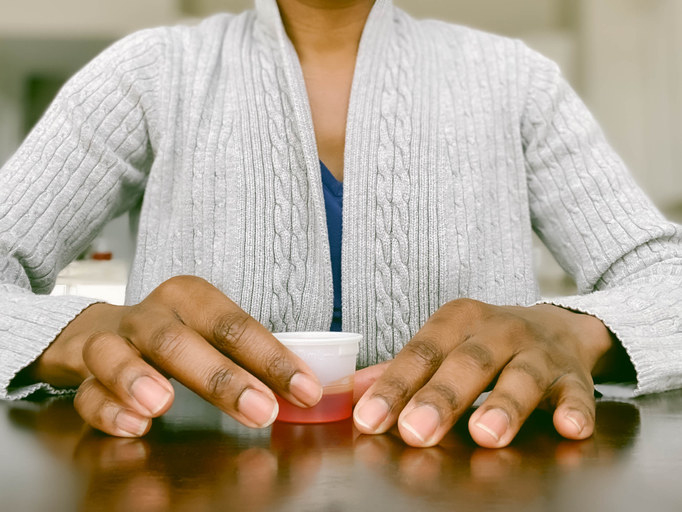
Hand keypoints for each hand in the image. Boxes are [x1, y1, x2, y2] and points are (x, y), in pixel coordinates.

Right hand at [27, 275, 322, 436]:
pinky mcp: (82, 370)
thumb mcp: (210, 334)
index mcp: (191, 298)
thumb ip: (248, 360)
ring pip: (117, 354)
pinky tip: (132, 424)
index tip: (304, 391)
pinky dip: (106, 408)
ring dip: (137, 378)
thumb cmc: (176, 334)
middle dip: (222, 378)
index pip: (235, 325)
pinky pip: (87, 390)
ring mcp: (112, 340)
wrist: (102, 331)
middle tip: (260, 410)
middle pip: (180, 340)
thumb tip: (303, 393)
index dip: (272, 359)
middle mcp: (151, 315)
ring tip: (162, 404)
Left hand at [353, 299, 618, 447]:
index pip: (420, 352)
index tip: (370, 420)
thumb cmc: (484, 343)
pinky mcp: (574, 375)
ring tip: (486, 435)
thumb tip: (346, 394)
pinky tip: (570, 428)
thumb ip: (400, 370)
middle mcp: (498, 330)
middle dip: (441, 398)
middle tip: (416, 432)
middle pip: (467, 363)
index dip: (394, 386)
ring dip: (504, 405)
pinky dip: (576, 409)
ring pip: (522, 376)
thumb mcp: (443, 344)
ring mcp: (539, 351)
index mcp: (457, 320)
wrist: (558, 325)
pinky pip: (578, 392)